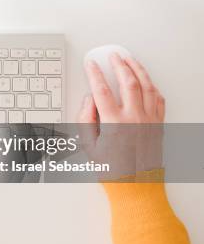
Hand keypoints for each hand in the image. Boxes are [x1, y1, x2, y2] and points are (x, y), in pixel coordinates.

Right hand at [78, 53, 164, 178]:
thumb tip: (88, 101)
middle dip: (119, 64)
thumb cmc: (113, 171)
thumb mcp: (88, 147)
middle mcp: (134, 118)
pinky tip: (146, 80)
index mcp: (114, 123)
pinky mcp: (159, 124)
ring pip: (146, 86)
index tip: (91, 64)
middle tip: (113, 56)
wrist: (137, 187)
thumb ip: (85, 120)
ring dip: (137, 69)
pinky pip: (158, 98)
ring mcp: (150, 120)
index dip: (94, 73)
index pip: (101, 89)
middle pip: (128, 81)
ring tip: (130, 60)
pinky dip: (152, 85)